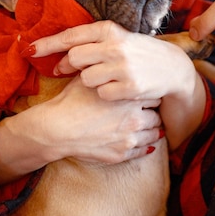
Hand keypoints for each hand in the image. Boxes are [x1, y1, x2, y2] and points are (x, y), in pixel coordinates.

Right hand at [0, 75, 161, 187]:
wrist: (57, 129)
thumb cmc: (71, 101)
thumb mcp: (89, 78)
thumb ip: (105, 71)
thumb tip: (110, 61)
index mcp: (129, 97)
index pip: (152, 93)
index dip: (147, 91)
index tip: (143, 91)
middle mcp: (135, 118)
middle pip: (156, 113)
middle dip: (152, 110)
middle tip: (146, 108)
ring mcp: (130, 138)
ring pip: (154, 133)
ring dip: (151, 128)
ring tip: (144, 124)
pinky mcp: (123, 154)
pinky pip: (144, 150)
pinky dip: (145, 145)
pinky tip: (141, 141)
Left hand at [31, 20, 192, 100]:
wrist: (172, 67)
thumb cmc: (139, 52)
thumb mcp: (119, 38)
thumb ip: (93, 42)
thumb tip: (63, 53)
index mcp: (109, 29)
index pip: (70, 36)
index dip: (47, 43)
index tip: (29, 49)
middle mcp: (114, 46)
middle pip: (73, 58)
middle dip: (66, 66)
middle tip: (64, 71)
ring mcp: (122, 67)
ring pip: (85, 78)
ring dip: (89, 81)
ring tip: (104, 78)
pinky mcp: (128, 87)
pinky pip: (101, 94)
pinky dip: (104, 94)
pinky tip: (117, 89)